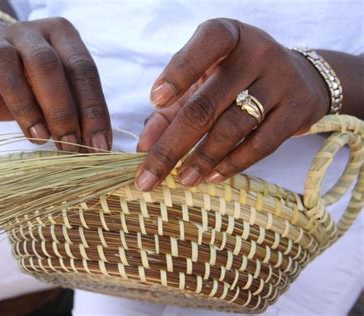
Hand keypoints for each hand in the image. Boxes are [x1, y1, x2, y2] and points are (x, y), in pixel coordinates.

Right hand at [0, 17, 110, 150]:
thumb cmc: (37, 80)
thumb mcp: (63, 88)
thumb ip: (78, 108)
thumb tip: (97, 146)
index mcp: (61, 35)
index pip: (83, 69)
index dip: (93, 110)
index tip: (99, 145)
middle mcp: (29, 34)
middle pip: (47, 65)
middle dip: (62, 110)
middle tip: (70, 145)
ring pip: (5, 64)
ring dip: (25, 106)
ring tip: (39, 138)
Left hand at [136, 18, 328, 190]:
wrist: (298, 79)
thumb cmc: (233, 81)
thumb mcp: (200, 83)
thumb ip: (169, 111)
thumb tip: (144, 146)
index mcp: (227, 36)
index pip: (204, 45)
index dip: (178, 72)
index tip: (155, 101)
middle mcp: (256, 52)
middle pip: (206, 105)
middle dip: (171, 146)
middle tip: (147, 176)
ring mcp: (281, 79)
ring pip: (232, 128)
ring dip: (202, 159)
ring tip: (182, 179)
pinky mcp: (298, 109)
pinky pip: (261, 144)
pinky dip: (233, 164)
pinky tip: (212, 177)